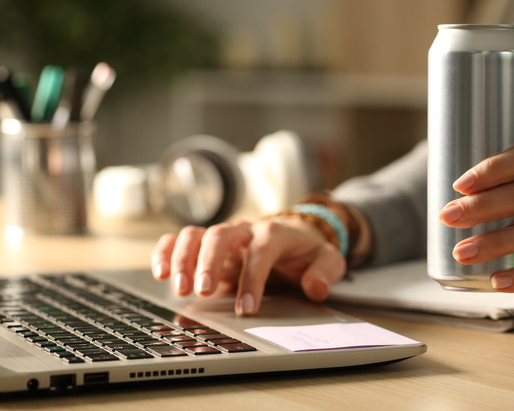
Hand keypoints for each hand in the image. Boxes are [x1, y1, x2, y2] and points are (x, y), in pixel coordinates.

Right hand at [151, 217, 346, 315]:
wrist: (297, 235)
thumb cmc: (308, 250)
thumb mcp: (328, 259)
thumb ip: (325, 272)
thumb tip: (315, 288)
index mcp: (276, 232)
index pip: (262, 250)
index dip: (253, 278)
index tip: (247, 308)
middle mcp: (246, 230)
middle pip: (221, 235)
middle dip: (209, 262)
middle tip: (202, 292)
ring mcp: (224, 236)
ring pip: (197, 234)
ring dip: (183, 259)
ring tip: (179, 288)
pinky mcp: (207, 244)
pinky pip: (180, 239)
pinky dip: (166, 251)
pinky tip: (160, 273)